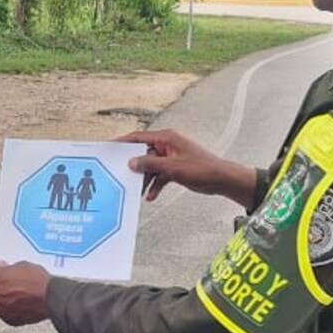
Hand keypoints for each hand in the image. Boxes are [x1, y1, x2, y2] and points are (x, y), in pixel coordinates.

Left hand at [0, 262, 50, 325]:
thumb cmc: (37, 282)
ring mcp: (1, 311)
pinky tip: (22, 303)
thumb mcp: (21, 265)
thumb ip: (7, 268)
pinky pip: (7, 313)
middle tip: (11, 281)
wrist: (50, 298)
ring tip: (20, 293)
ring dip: (5, 298)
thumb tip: (3, 269)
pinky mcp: (10, 321)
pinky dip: (12, 308)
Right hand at [116, 129, 233, 201]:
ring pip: (150, 167)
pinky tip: (151, 196)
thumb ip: (150, 164)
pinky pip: (159, 176)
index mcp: (166, 138)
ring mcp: (170, 157)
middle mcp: (167, 145)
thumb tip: (132, 162)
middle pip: (143, 154)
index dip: (124, 142)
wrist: (221, 180)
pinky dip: (155, 185)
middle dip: (135, 166)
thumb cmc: (202, 168)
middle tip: (123, 175)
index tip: (111, 147)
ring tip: (138, 191)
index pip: (139, 137)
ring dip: (145, 179)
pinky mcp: (174, 169)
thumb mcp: (172, 167)